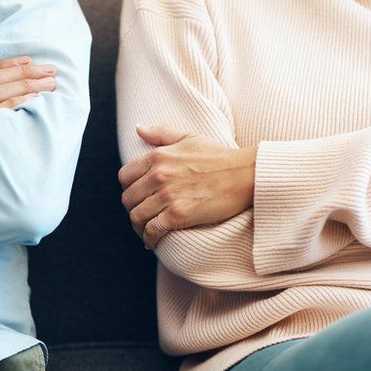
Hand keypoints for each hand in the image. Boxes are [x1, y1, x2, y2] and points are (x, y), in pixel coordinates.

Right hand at [0, 56, 56, 110]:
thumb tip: (22, 75)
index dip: (15, 64)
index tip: (33, 61)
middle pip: (1, 77)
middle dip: (29, 72)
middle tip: (52, 72)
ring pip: (2, 89)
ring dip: (29, 84)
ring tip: (50, 84)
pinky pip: (1, 108)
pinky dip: (18, 101)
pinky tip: (34, 98)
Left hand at [118, 126, 256, 248]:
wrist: (245, 174)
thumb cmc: (219, 156)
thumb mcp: (188, 137)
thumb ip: (160, 134)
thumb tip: (138, 129)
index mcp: (158, 156)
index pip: (124, 176)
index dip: (128, 188)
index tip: (138, 196)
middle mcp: (158, 175)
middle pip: (128, 199)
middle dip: (133, 209)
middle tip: (143, 216)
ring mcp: (167, 195)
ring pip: (137, 217)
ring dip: (138, 227)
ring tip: (146, 231)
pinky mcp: (178, 214)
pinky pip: (152, 230)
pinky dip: (150, 239)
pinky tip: (154, 241)